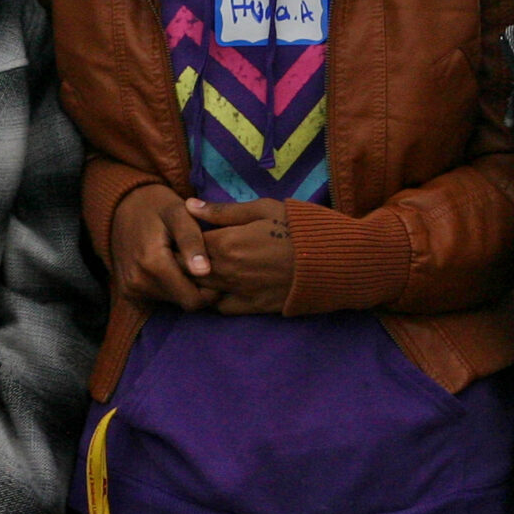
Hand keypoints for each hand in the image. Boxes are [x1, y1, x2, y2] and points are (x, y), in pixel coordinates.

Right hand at [108, 188, 218, 310]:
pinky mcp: (127, 291)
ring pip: (172, 301)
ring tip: (183, 259)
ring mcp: (130, 288)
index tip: (215, 268)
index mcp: (152, 264)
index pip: (194, 300)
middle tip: (201, 261)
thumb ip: (192, 241)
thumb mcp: (179, 213)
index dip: (211, 289)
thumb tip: (203, 271)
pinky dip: (168, 285)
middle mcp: (137, 282)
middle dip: (197, 286)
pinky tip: (170, 265)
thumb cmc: (158, 206)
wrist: (123, 205)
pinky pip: (158, 298)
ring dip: (182, 285)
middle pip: (183, 302)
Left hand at [185, 198, 297, 313]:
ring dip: (195, 281)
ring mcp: (240, 292)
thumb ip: (223, 211)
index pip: (187, 243)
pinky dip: (214, 298)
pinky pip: (222, 308)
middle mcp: (227, 271)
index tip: (180, 234)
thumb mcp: (262, 209)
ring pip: (202, 290)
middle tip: (183, 252)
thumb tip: (189, 205)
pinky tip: (218, 288)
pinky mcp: (254, 307)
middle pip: (188, 270)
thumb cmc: (298, 227)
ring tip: (198, 268)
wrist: (332, 261)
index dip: (181, 238)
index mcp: (226, 243)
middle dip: (182, 261)